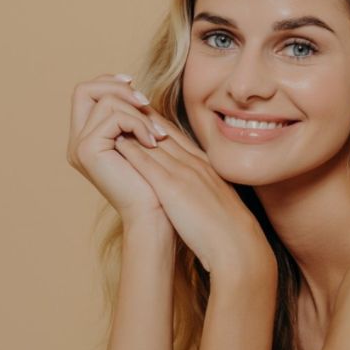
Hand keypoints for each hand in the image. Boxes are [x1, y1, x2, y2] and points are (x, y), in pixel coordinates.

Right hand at [66, 73, 169, 226]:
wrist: (154, 212)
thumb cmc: (154, 181)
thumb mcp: (142, 139)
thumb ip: (132, 115)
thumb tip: (131, 85)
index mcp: (87, 137)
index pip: (86, 92)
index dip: (109, 82)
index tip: (136, 87)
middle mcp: (77, 141)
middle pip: (84, 89)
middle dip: (119, 88)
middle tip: (146, 103)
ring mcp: (79, 146)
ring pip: (106, 102)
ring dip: (138, 113)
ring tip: (157, 135)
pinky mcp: (87, 150)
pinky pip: (114, 117)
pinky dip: (139, 124)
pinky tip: (153, 142)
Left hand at [113, 116, 273, 275]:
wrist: (237, 244)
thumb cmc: (229, 231)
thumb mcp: (218, 202)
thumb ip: (206, 191)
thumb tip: (194, 193)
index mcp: (205, 167)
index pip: (177, 138)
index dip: (158, 124)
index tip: (142, 116)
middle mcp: (195, 164)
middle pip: (164, 133)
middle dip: (143, 117)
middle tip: (123, 106)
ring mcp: (184, 173)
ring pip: (154, 142)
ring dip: (133, 128)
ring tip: (112, 117)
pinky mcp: (173, 187)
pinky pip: (149, 163)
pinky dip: (132, 149)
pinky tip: (116, 141)